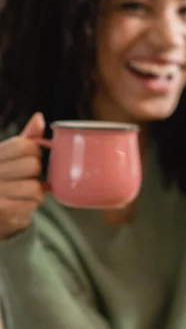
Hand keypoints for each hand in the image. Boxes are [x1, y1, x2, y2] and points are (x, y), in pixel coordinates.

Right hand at [0, 113, 45, 239]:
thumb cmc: (3, 179)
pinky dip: (32, 204)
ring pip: (35, 187)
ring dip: (37, 191)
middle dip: (37, 172)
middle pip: (33, 165)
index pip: (24, 145)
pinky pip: (32, 204)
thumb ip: (25, 139)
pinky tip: (21, 203)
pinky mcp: (2, 210)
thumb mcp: (8, 156)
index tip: (32, 156)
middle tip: (29, 176)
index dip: (35, 151)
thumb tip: (39, 117)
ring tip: (26, 191)